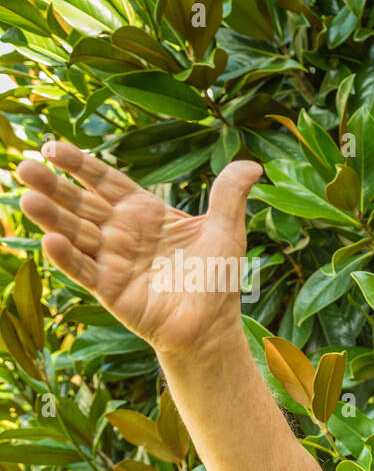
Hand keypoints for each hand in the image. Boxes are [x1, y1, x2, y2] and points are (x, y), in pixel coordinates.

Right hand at [15, 142, 261, 354]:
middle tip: (24, 165)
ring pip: (75, 233)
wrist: (214, 324)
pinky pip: (85, 270)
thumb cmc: (217, 277)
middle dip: (53, 185)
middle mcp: (121, 233)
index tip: (52, 146)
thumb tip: (252, 164)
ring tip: (27, 198)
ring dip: (51, 217)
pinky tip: (50, 240)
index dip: (79, 164)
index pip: (104, 181)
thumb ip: (229, 195)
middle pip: (81, 203)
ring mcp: (112, 261)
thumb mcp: (226, 230)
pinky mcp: (110, 290)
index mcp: (144, 213)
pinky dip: (69, 257)